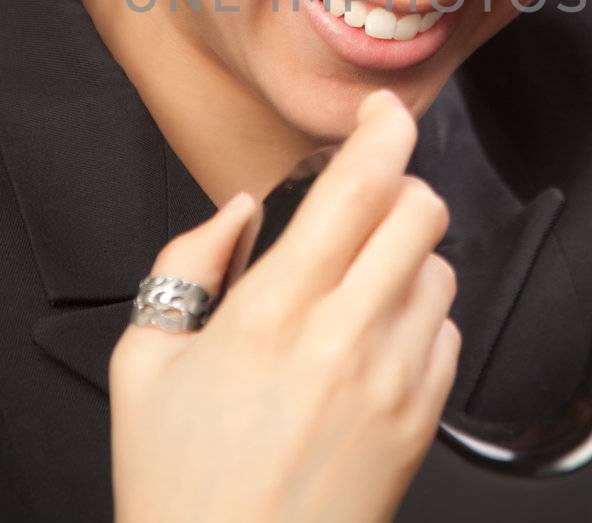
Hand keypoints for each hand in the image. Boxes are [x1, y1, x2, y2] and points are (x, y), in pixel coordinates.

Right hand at [108, 88, 460, 522]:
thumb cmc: (178, 482)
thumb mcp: (143, 362)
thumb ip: (187, 263)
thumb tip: (236, 211)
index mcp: (272, 313)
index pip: (358, 188)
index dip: (382, 128)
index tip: (381, 109)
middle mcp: (345, 339)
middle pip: (421, 213)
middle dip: (399, 185)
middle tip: (364, 198)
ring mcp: (394, 384)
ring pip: (440, 270)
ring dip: (407, 255)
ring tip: (357, 283)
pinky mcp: (421, 424)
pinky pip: (448, 333)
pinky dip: (421, 316)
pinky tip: (373, 339)